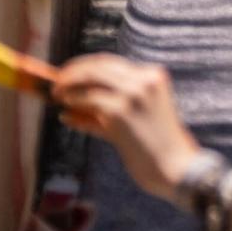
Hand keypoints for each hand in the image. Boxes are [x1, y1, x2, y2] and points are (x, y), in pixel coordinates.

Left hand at [52, 55, 201, 203]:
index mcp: (152, 75)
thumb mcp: (136, 118)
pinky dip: (73, 102)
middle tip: (56, 83)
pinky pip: (88, 100)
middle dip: (72, 71)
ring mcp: (132, 94)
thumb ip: (107, 109)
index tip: (68, 74)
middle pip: (98, 65)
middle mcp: (143, 79)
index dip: (84, 65)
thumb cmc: (155, 146)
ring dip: (69, 85)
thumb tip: (68, 107)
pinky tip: (64, 111)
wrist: (175, 168)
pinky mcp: (120, 111)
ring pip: (91, 77)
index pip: (110, 62)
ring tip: (56, 95)